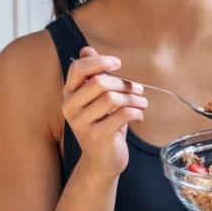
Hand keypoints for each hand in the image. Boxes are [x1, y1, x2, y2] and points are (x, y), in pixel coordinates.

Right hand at [62, 46, 148, 177]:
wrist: (102, 161)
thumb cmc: (103, 126)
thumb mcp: (97, 100)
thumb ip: (92, 76)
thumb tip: (86, 49)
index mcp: (69, 95)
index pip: (78, 69)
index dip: (99, 62)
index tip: (118, 64)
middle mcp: (70, 108)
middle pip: (99, 82)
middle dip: (124, 84)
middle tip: (138, 89)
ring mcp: (81, 123)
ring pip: (113, 98)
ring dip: (133, 98)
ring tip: (142, 103)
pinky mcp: (97, 136)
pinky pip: (122, 115)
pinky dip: (136, 112)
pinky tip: (139, 116)